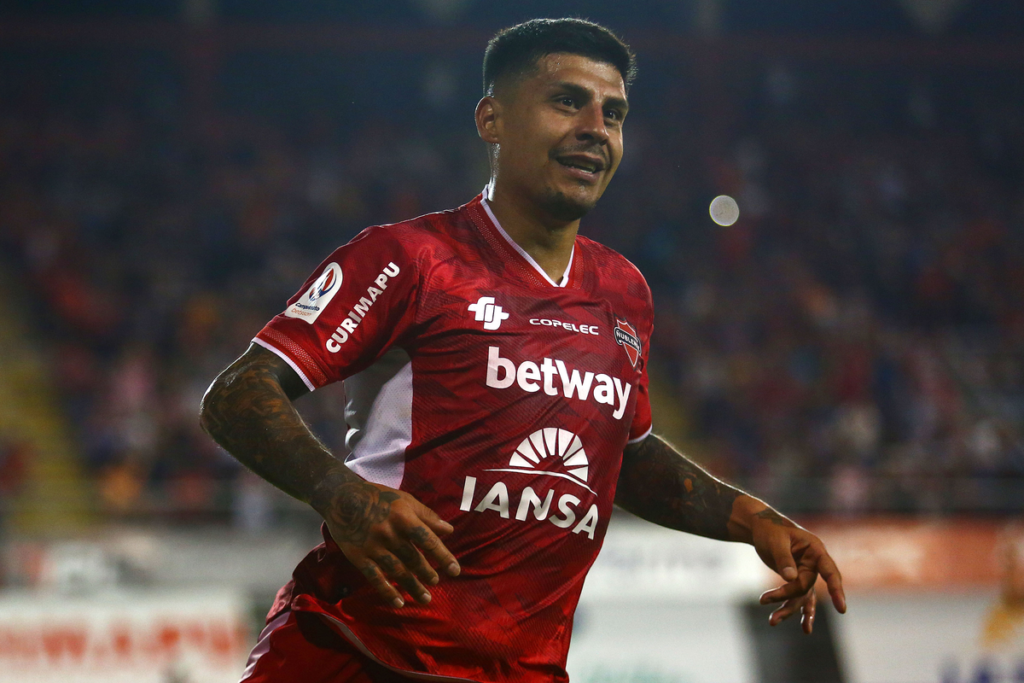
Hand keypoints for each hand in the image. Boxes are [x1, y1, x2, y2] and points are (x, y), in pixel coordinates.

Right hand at [312, 472, 459, 608]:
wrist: (341, 497)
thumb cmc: (378, 497)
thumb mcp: (404, 499)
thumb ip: (427, 515)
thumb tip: (449, 530)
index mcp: (403, 517)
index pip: (428, 540)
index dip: (443, 556)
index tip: (455, 570)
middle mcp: (389, 533)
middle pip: (413, 558)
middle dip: (427, 573)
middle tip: (436, 582)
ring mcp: (373, 546)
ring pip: (397, 571)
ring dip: (412, 586)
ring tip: (425, 598)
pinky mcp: (358, 556)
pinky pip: (375, 577)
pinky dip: (387, 592)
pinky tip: (399, 603)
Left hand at [749, 507, 845, 633]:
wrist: (761, 527)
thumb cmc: (770, 529)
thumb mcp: (775, 542)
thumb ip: (784, 559)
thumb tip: (791, 578)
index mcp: (815, 550)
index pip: (829, 571)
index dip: (836, 589)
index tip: (841, 608)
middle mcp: (815, 563)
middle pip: (806, 587)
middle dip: (787, 596)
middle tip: (764, 599)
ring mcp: (807, 572)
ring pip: (802, 596)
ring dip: (788, 609)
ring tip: (772, 622)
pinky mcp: (798, 579)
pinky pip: (801, 598)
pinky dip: (798, 611)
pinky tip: (805, 629)